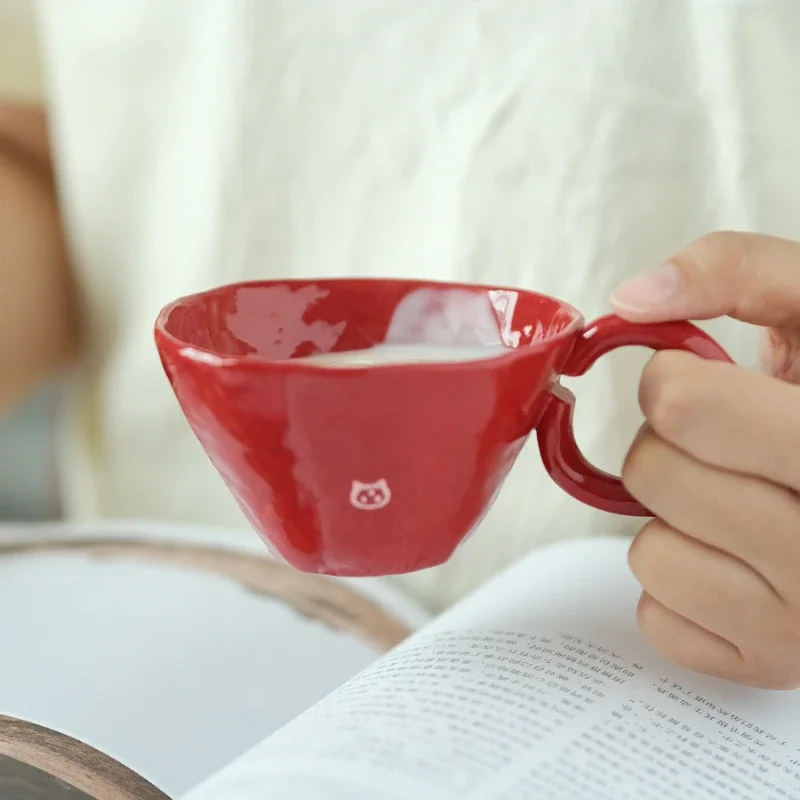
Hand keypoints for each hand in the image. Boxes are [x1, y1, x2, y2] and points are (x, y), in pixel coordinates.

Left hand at [610, 232, 799, 688]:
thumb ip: (737, 272)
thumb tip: (632, 301)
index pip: (683, 404)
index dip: (674, 380)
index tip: (706, 383)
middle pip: (654, 474)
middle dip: (670, 444)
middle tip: (731, 444)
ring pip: (649, 552)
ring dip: (676, 515)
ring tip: (744, 499)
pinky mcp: (772, 666)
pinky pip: (659, 616)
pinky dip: (681, 581)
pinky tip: (739, 557)